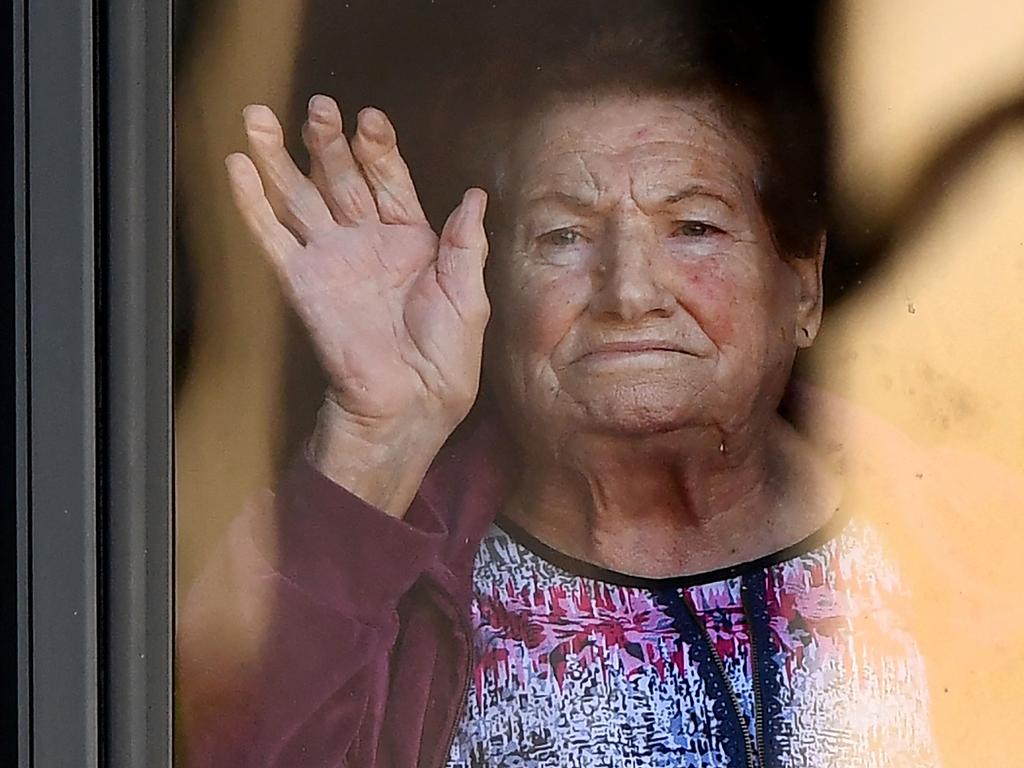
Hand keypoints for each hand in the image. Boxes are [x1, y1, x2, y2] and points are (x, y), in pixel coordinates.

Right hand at [225, 95, 489, 513]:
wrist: (410, 403)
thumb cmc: (446, 358)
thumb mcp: (469, 298)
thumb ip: (467, 246)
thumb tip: (476, 197)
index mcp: (411, 240)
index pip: (389, 181)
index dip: (378, 149)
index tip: (370, 119)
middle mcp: (367, 242)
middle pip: (340, 179)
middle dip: (327, 142)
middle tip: (317, 107)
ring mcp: (331, 260)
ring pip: (299, 197)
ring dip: (278, 157)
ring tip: (257, 116)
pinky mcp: (302, 282)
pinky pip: (273, 237)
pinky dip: (253, 204)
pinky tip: (237, 168)